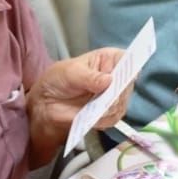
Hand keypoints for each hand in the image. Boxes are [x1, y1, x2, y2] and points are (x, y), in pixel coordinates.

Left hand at [26, 48, 127, 162]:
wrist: (48, 101)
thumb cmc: (59, 78)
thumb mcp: (70, 72)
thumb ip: (89, 77)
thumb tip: (108, 80)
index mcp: (110, 59)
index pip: (127, 60)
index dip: (129, 68)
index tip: (122, 77)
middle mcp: (117, 77)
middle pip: (127, 85)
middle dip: (115, 94)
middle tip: (101, 97)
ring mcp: (115, 96)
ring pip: (121, 104)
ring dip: (106, 109)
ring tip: (90, 108)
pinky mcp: (110, 113)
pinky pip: (113, 118)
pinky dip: (102, 120)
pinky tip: (89, 116)